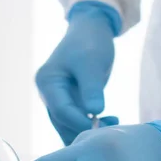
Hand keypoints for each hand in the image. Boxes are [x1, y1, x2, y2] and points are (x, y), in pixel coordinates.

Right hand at [36, 1, 120, 144]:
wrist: (91, 30)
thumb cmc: (90, 42)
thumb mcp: (92, 62)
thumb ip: (92, 88)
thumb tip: (94, 113)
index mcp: (47, 82)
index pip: (61, 111)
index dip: (80, 122)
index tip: (102, 128)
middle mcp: (48, 94)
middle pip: (62, 122)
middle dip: (84, 129)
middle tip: (112, 129)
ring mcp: (57, 99)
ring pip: (68, 126)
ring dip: (88, 130)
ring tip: (114, 122)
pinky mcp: (68, 102)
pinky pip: (76, 121)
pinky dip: (91, 125)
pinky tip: (110, 120)